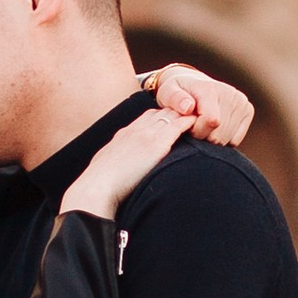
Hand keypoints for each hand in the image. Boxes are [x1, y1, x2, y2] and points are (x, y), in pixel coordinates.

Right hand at [61, 102, 192, 221]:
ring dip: (184, 114)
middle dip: (173, 112)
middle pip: (159, 113)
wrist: (98, 185)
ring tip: (199, 115)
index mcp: (123, 135)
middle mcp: (135, 130)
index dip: (158, 118)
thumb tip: (114, 177)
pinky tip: (198, 122)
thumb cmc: (98, 184)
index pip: (144, 118)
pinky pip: (178, 125)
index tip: (168, 122)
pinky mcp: (157, 142)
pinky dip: (189, 121)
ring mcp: (146, 134)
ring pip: (170, 114)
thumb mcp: (104, 169)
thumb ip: (114, 167)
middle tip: (189, 114)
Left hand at [147, 61, 254, 147]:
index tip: (187, 126)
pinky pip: (235, 140)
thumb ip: (174, 99)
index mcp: (210, 88)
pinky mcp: (248, 110)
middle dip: (203, 136)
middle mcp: (230, 93)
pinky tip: (214, 127)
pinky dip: (223, 139)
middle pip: (219, 134)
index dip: (197, 131)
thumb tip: (188, 107)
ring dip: (212, 138)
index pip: (212, 121)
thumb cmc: (177, 92)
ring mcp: (241, 101)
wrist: (192, 84)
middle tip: (194, 125)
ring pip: (227, 140)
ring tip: (202, 124)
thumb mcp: (167, 93)